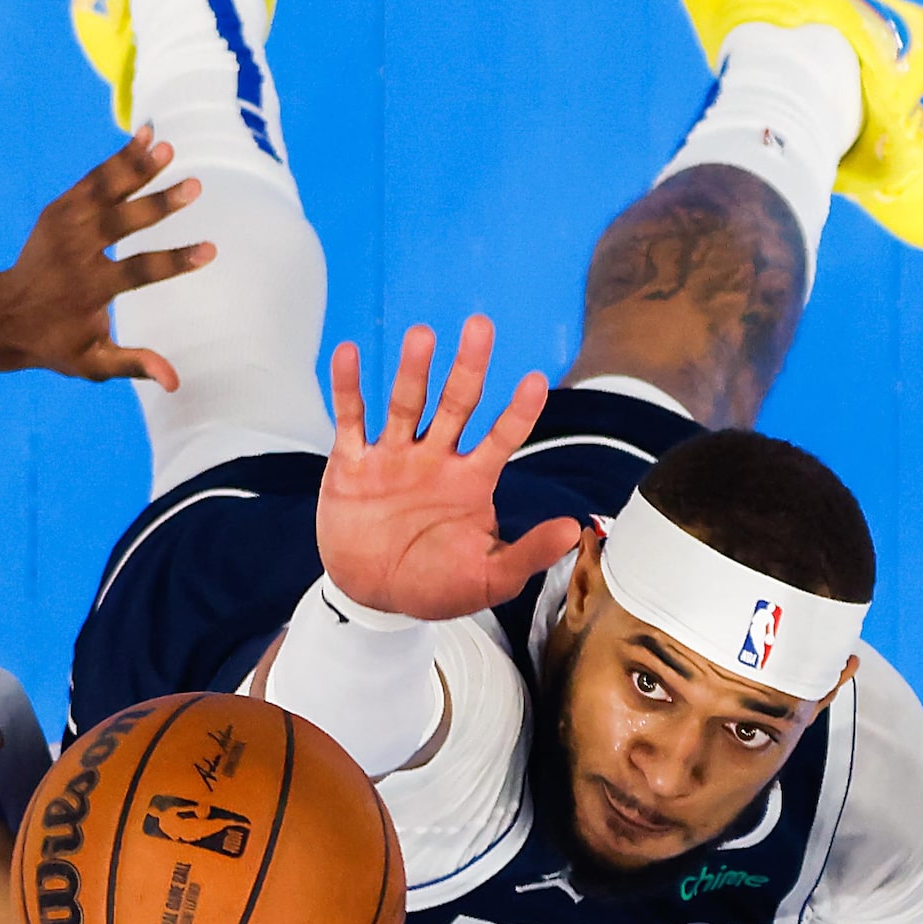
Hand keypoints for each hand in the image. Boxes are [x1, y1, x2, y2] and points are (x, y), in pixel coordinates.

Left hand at [0, 132, 212, 384]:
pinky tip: (144, 137)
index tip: (209, 250)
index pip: (138, 272)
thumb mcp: (91, 363)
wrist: (2, 314)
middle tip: (195, 186)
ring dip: (136, 167)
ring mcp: (65, 226)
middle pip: (122, 224)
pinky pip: (92, 180)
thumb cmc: (55, 343)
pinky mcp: (59, 209)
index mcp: (89, 289)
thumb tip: (174, 380)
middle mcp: (76, 252)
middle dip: (159, 205)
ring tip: (166, 145)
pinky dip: (117, 160)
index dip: (174, 262)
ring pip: (104, 191)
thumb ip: (132, 364)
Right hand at [318, 315, 584, 619]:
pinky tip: (349, 353)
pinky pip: (350, 419)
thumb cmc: (437, 585)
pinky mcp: (352, 463)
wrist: (374, 596)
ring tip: (422, 336)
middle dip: (468, 367)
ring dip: (412, 370)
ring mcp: (394, 456)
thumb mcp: (490, 578)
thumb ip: (529, 553)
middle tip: (480, 327)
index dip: (518, 412)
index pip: (501, 437)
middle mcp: (436, 458)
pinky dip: (348, 387)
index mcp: (471, 479)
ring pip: (406, 403)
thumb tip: (574, 529)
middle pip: (456, 403)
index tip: (535, 381)